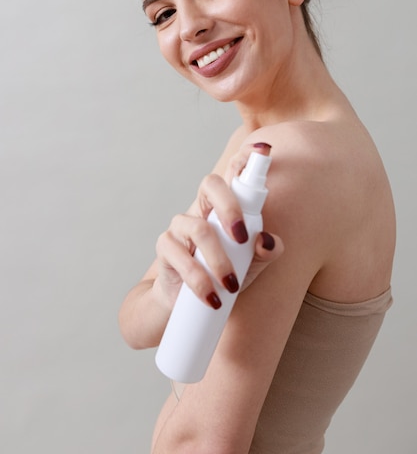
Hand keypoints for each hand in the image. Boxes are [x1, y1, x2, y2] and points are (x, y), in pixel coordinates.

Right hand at [154, 143, 283, 308]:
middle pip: (211, 185)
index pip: (233, 175)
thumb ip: (266, 252)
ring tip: (231, 285)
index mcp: (225, 207)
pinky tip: (211, 296)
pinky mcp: (166, 247)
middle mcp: (202, 209)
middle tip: (242, 237)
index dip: (245, 158)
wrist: (189, 303)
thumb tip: (268, 240)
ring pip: (199, 228)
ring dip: (218, 260)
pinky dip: (199, 279)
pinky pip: (180, 256)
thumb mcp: (252, 265)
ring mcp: (181, 226)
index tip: (262, 149)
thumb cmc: (224, 276)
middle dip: (229, 205)